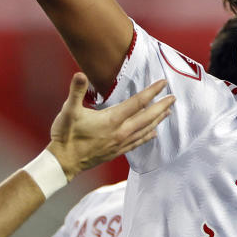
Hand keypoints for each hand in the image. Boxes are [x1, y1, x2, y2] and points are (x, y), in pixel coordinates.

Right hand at [47, 73, 173, 180]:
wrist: (63, 162)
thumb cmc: (65, 135)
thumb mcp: (68, 111)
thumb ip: (76, 91)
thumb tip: (80, 75)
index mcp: (112, 120)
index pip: (137, 103)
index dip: (151, 92)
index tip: (163, 83)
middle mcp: (120, 132)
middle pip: (147, 117)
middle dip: (161, 106)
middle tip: (173, 98)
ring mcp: (119, 143)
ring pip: (144, 130)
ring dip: (157, 120)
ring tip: (168, 113)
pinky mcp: (116, 152)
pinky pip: (137, 143)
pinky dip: (147, 137)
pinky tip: (153, 134)